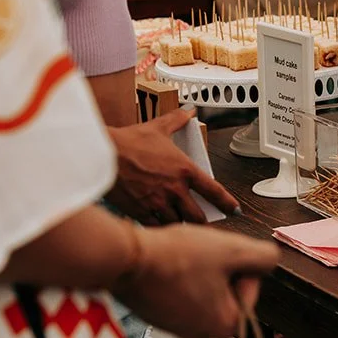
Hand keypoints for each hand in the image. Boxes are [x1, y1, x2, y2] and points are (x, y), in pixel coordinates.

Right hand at [106, 109, 239, 224]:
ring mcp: (158, 204)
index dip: (227, 203)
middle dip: (201, 218)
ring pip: (177, 223)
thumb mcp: (157, 127)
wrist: (103, 155)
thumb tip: (189, 110)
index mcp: (184, 171)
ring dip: (180, 223)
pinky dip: (160, 227)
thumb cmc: (129, 141)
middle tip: (201, 218)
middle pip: (197, 215)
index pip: (214, 191)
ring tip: (180, 221)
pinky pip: (156, 227)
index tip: (234, 210)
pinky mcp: (140, 213)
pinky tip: (159, 224)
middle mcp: (175, 190)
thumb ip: (176, 120)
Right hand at [115, 224, 279, 337]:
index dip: (239, 265)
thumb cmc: (176, 257)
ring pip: (204, 290)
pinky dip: (179, 277)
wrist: (126, 260)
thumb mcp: (233, 250)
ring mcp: (178, 328)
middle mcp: (202, 335)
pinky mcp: (159, 318)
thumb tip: (269, 262)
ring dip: (200, 271)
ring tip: (183, 259)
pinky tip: (169, 265)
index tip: (220, 256)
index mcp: (225, 326)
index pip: (250, 288)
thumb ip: (264, 258)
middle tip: (202, 255)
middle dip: (219, 270)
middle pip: (227, 291)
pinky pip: (182, 293)